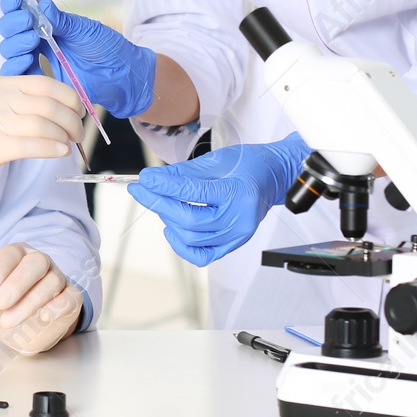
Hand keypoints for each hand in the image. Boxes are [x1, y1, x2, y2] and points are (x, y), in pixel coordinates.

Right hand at [0, 0, 156, 118]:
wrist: (121, 75)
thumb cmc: (106, 48)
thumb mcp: (84, 30)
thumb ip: (61, 21)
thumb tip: (42, 5)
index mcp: (47, 25)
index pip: (21, 12)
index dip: (12, 5)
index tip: (14, 1)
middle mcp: (38, 42)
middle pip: (9, 32)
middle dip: (13, 25)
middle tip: (28, 23)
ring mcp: (37, 62)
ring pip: (9, 52)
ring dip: (14, 45)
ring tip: (31, 41)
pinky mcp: (40, 83)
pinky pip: (18, 77)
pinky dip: (15, 67)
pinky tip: (26, 60)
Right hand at [0, 75, 83, 234]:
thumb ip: (9, 103)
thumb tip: (48, 108)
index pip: (39, 82)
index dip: (67, 95)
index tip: (78, 108)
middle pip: (46, 100)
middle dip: (71, 115)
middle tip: (79, 129)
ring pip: (42, 122)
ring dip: (65, 133)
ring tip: (71, 144)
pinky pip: (31, 144)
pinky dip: (52, 148)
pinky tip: (59, 153)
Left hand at [0, 243, 83, 354]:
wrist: (21, 332)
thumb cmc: (0, 311)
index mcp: (17, 256)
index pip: (11, 253)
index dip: (0, 266)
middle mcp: (39, 262)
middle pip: (36, 262)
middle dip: (17, 283)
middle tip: (0, 303)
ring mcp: (58, 278)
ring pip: (52, 282)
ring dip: (30, 302)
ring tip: (8, 321)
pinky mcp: (71, 298)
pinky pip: (72, 297)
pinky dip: (59, 306)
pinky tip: (45, 316)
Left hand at [127, 135, 310, 265]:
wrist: (274, 176)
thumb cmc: (249, 164)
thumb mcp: (216, 160)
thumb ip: (183, 173)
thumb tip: (152, 179)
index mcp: (238, 193)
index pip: (192, 193)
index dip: (164, 187)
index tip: (144, 179)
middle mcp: (239, 220)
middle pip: (188, 220)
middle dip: (159, 204)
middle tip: (142, 190)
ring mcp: (237, 236)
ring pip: (191, 238)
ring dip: (167, 220)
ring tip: (159, 202)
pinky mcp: (233, 245)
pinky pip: (201, 255)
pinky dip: (181, 245)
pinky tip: (171, 228)